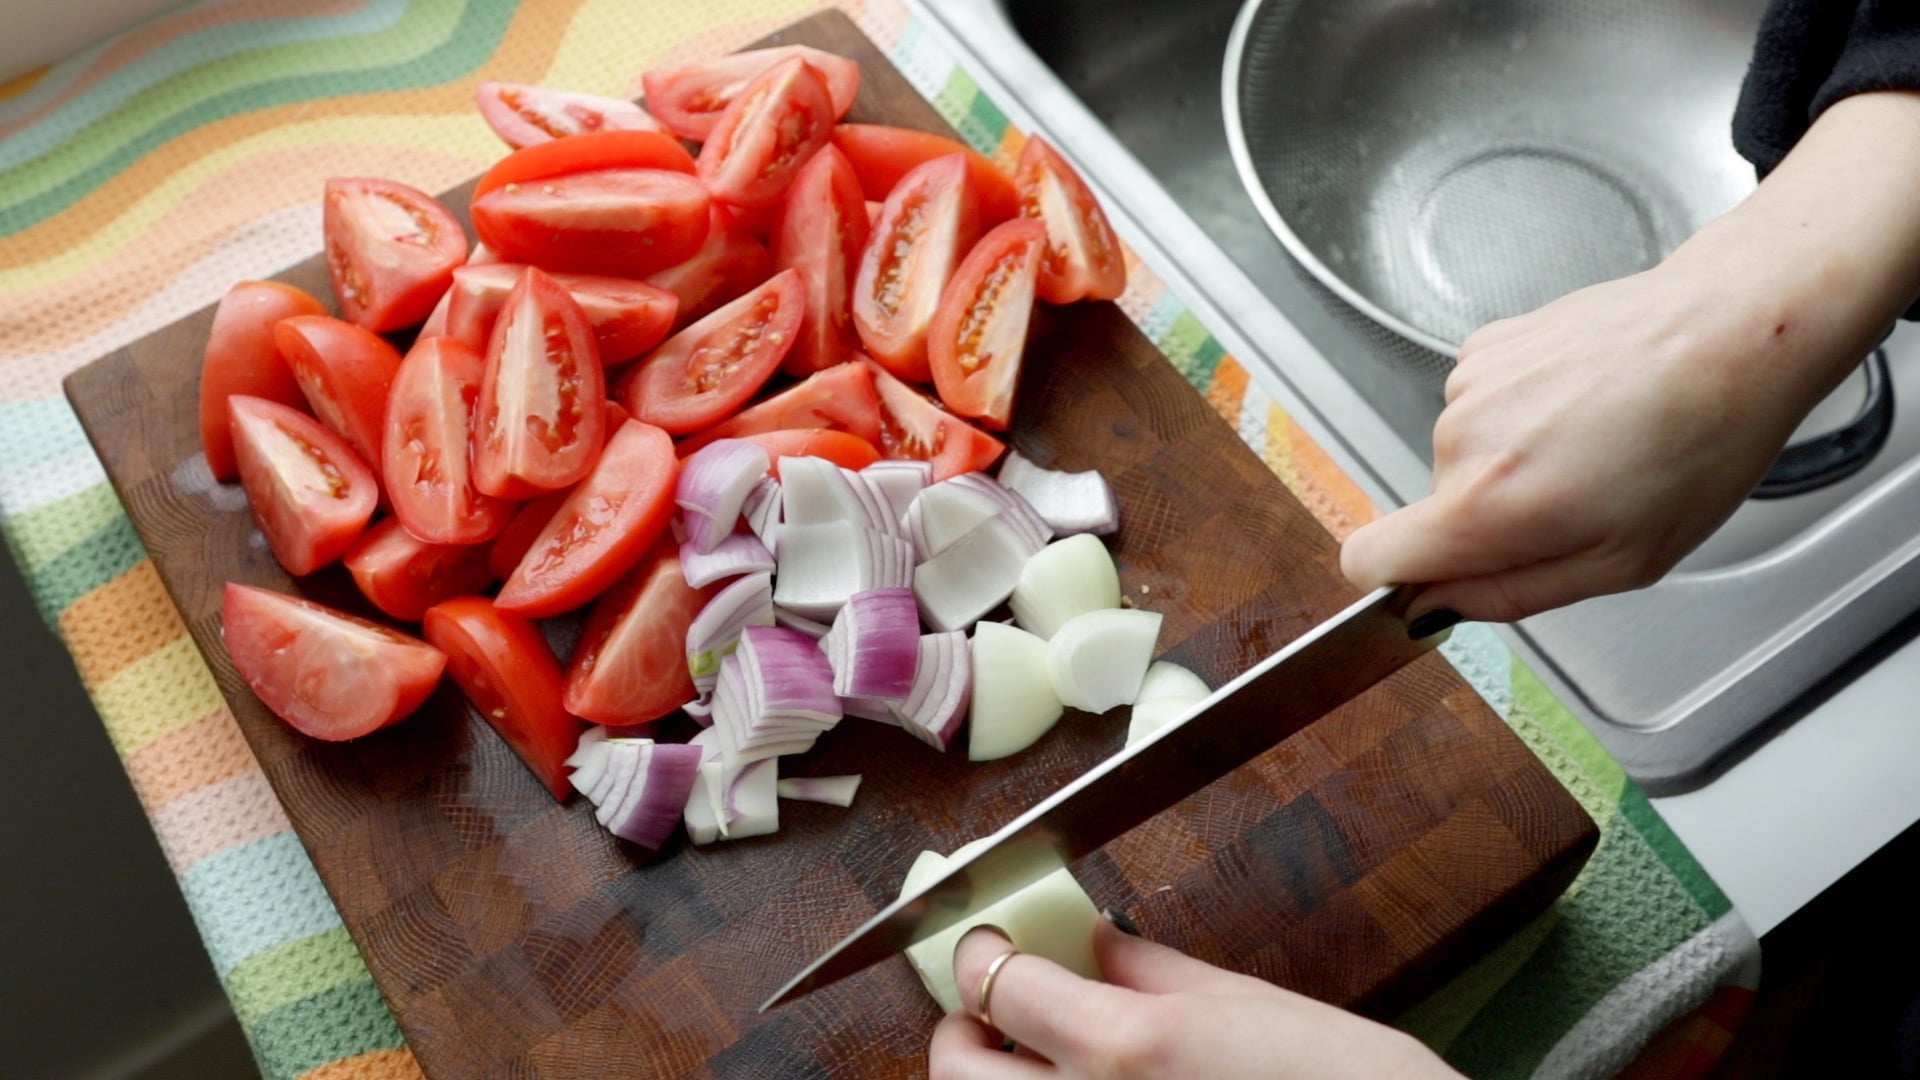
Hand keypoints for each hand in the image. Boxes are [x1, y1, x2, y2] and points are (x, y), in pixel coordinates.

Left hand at [928, 921, 1461, 1078]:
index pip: (998, 980)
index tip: (989, 942)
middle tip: (996, 1009)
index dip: (982, 951)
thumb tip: (1099, 942)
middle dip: (961, 1028)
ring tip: (1034, 1060)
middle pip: (952, 1068)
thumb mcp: (1252, 1006)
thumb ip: (1154, 969)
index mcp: (1126, 1048)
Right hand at [1340, 260, 1813, 621]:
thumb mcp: (1621, 564)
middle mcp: (1459, 440)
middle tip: (1581, 500)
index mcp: (1487, 506)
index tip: (1438, 582)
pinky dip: (1522, 413)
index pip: (1365, 561)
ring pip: (1461, 458)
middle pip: (1433, 511)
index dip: (1393, 582)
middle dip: (1492, 518)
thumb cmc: (1699, 442)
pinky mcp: (1485, 346)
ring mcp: (1468, 385)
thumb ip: (1508, 596)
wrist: (1731, 330)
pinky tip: (1584, 403)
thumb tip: (1434, 607)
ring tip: (1595, 442)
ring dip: (1514, 461)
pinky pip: (1481, 407)